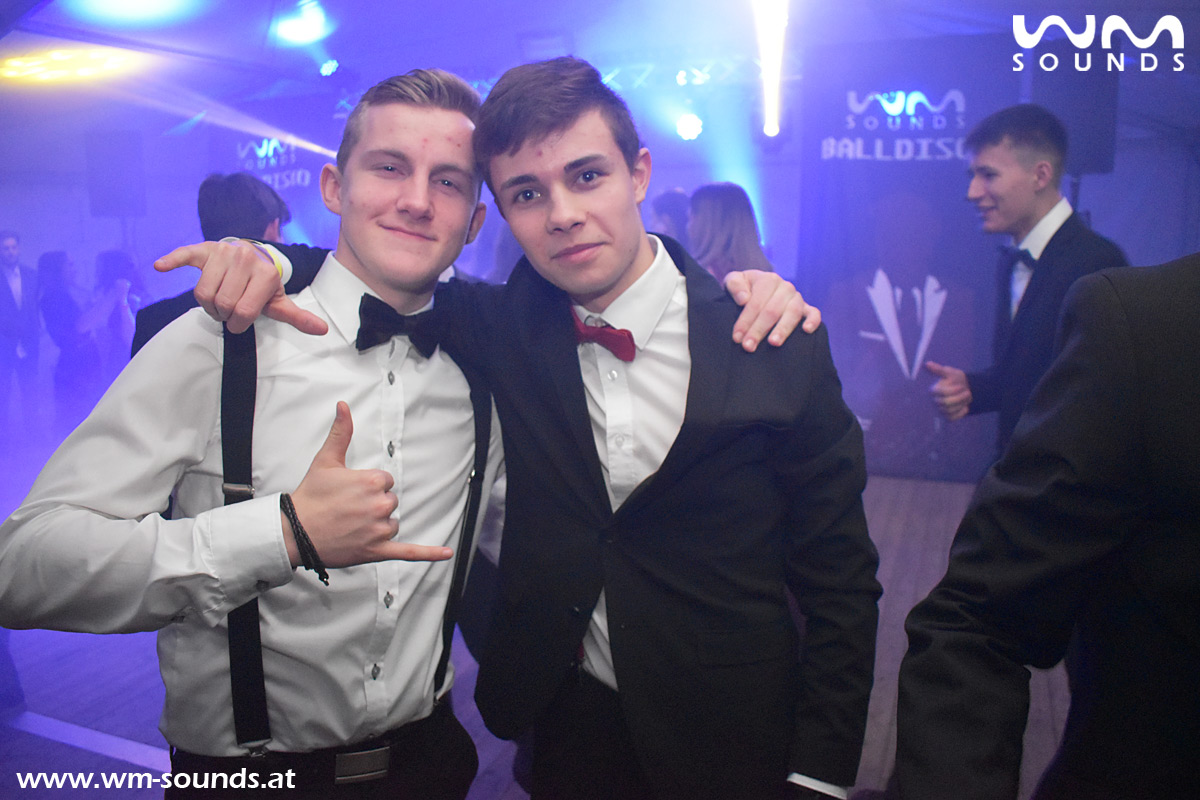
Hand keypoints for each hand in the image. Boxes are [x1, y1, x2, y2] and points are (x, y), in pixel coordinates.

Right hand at [154, 240, 326, 334]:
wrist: (253, 257)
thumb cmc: (263, 285)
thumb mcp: (279, 301)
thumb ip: (297, 317)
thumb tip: (322, 330)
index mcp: (266, 273)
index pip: (243, 312)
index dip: (239, 323)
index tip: (240, 320)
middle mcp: (246, 258)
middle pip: (222, 303)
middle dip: (223, 314)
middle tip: (229, 309)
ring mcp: (224, 251)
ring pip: (202, 292)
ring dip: (207, 303)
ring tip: (218, 298)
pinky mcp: (205, 248)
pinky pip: (185, 254)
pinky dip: (172, 260)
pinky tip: (160, 266)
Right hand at [286, 402, 452, 567]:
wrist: (293, 532)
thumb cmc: (310, 496)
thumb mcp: (326, 460)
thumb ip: (341, 432)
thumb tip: (344, 405)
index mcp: (373, 482)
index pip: (385, 482)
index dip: (367, 487)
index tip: (349, 493)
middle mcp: (380, 505)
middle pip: (390, 502)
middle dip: (372, 506)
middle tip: (346, 510)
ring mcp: (379, 530)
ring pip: (391, 524)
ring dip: (376, 526)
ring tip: (350, 526)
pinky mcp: (377, 551)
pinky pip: (408, 552)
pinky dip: (429, 553)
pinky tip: (447, 553)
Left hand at [725, 270, 821, 351]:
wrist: (758, 288)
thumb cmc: (744, 288)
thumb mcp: (734, 280)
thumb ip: (734, 284)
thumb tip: (744, 299)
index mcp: (769, 280)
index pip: (756, 302)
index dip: (745, 320)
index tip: (737, 337)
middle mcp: (785, 288)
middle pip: (772, 310)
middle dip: (759, 330)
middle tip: (748, 347)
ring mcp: (797, 298)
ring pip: (792, 313)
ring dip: (783, 329)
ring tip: (773, 343)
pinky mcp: (807, 309)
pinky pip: (814, 314)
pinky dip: (813, 321)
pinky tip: (806, 330)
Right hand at [925, 361, 971, 420]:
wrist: (966, 389)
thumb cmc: (955, 380)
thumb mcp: (950, 372)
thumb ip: (939, 369)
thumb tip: (927, 363)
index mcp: (934, 390)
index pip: (941, 392)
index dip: (953, 390)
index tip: (961, 386)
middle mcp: (935, 401)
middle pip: (946, 402)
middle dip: (959, 397)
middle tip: (968, 392)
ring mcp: (940, 409)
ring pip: (950, 410)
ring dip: (961, 404)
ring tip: (967, 398)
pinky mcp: (947, 417)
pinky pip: (953, 418)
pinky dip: (961, 413)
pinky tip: (965, 407)